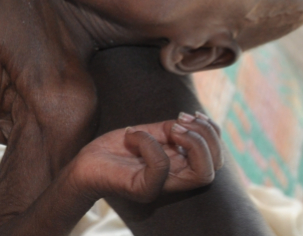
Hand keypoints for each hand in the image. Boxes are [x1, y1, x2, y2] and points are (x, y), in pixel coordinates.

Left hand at [69, 112, 222, 202]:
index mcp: (180, 165)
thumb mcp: (150, 132)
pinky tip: (132, 135)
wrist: (86, 163)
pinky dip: (149, 142)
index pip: (216, 158)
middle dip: (207, 137)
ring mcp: (161, 187)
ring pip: (202, 174)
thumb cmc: (118, 148)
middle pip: (214, 168)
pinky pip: (160, 167)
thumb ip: (172, 129)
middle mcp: (175, 179)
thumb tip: (190, 120)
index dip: (212, 132)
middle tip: (180, 121)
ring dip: (192, 141)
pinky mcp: (144, 189)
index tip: (191, 114)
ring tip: (172, 127)